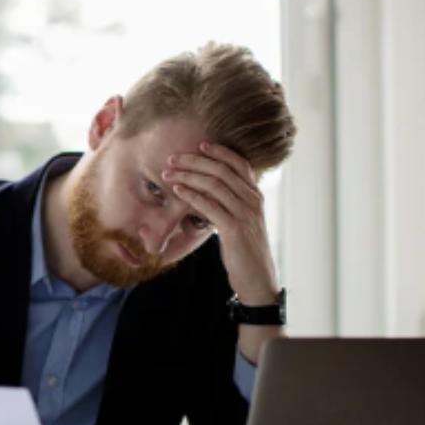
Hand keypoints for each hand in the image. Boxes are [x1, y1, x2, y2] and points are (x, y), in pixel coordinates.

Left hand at [161, 142, 279, 304]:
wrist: (257, 278)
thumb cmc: (244, 250)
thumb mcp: (240, 222)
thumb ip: (230, 204)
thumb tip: (208, 191)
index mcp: (254, 195)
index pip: (239, 163)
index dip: (219, 151)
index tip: (199, 145)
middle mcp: (252, 200)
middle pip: (222, 170)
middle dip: (194, 161)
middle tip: (173, 159)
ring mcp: (245, 214)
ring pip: (214, 184)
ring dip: (187, 176)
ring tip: (168, 174)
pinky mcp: (234, 229)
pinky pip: (210, 205)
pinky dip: (191, 195)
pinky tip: (177, 191)